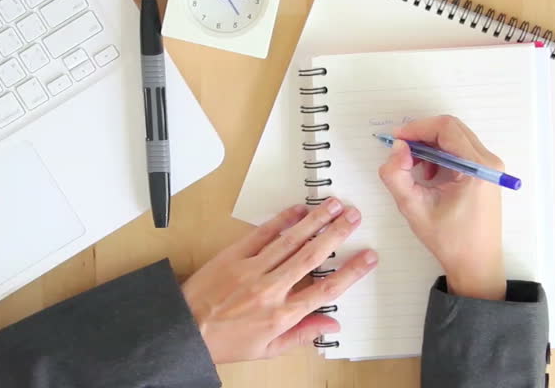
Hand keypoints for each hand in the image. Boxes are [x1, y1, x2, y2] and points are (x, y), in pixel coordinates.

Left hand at [181, 199, 376, 363]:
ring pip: (291, 240)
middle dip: (337, 234)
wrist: (186, 328)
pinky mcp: (234, 255)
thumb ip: (302, 335)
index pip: (326, 290)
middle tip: (354, 217)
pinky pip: (263, 233)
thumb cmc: (225, 341)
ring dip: (314, 221)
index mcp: (282, 315)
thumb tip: (331, 325)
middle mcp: (271, 290)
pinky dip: (282, 219)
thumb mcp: (268, 349)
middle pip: (312, 257)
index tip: (368, 257)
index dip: (351, 272)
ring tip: (333, 205)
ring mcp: (252, 269)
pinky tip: (298, 209)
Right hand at [378, 115, 505, 300]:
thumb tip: (397, 148)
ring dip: (430, 146)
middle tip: (401, 152)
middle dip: (422, 136)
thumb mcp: (413, 208)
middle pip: (451, 129)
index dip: (416, 128)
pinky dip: (439, 155)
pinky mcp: (485, 173)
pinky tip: (429, 177)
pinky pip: (459, 150)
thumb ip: (396, 175)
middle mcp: (488, 161)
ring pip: (454, 138)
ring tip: (415, 170)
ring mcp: (489, 167)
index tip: (396, 140)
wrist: (476, 265)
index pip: (445, 128)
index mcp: (477, 167)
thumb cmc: (449, 240)